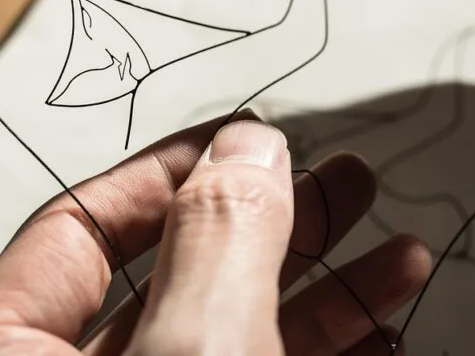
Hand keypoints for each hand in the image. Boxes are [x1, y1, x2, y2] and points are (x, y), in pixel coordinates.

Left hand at [0, 112, 429, 354]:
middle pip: (178, 277)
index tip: (255, 139)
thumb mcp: (193, 352)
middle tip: (345, 183)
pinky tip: (378, 331)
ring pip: (236, 337)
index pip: (80, 225)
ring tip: (393, 253)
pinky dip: (328, 352)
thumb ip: (218, 238)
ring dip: (326, 291)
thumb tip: (247, 149)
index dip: (176, 168)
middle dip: (279, 223)